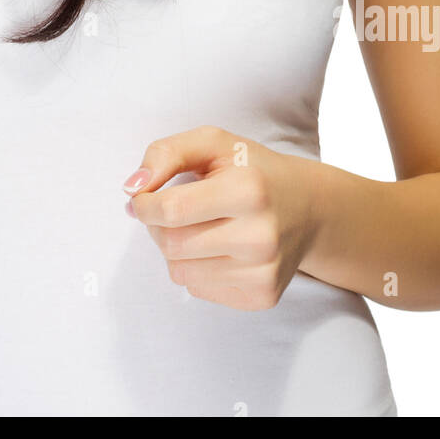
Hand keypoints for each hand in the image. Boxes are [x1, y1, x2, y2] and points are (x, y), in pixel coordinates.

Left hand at [123, 125, 323, 310]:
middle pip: (171, 245)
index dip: (144, 204)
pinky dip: (196, 268)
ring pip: (180, 272)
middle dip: (158, 227)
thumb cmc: (251, 169)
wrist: (308, 208)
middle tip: (172, 210)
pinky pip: (198, 289)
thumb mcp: (212, 143)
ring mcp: (264, 272)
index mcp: (248, 190)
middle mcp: (260, 236)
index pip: (171, 211)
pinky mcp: (262, 296)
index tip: (142, 197)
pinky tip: (220, 248)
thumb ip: (165, 154)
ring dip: (176, 249)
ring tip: (201, 227)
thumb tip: (130, 189)